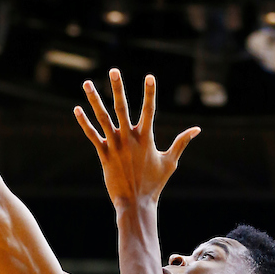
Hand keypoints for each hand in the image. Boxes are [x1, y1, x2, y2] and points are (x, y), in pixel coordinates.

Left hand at [74, 69, 199, 211]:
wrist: (136, 203)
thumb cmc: (155, 184)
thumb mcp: (171, 162)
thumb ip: (181, 142)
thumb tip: (197, 129)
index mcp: (146, 138)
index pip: (149, 110)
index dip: (150, 92)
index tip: (150, 76)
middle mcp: (129, 138)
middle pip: (122, 107)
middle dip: (118, 88)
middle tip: (114, 70)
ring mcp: (115, 146)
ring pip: (103, 118)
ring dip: (94, 99)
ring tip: (87, 83)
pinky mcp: (104, 155)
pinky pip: (92, 135)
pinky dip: (84, 122)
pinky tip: (77, 109)